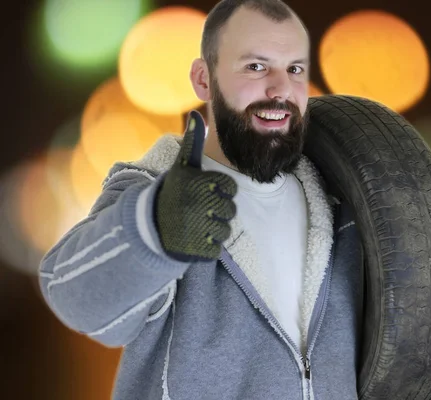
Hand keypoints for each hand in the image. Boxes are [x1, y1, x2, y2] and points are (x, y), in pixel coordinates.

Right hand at [154, 110, 236, 260]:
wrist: (150, 228)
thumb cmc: (172, 193)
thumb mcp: (181, 167)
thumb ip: (193, 143)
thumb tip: (197, 114)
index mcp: (200, 183)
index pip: (230, 188)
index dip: (218, 191)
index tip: (201, 192)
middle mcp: (202, 205)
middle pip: (230, 209)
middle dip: (216, 211)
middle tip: (196, 210)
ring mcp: (201, 228)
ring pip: (225, 228)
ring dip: (212, 228)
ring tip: (193, 224)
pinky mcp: (200, 249)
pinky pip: (217, 246)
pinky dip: (207, 245)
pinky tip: (193, 238)